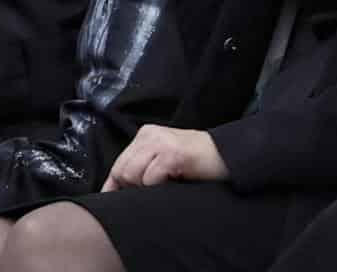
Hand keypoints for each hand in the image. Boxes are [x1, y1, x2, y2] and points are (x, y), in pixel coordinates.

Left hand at [102, 125, 228, 190]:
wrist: (227, 156)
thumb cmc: (195, 165)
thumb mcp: (161, 163)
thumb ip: (139, 171)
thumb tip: (109, 193)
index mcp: (145, 135)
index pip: (117, 166)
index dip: (115, 187)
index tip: (117, 202)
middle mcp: (150, 134)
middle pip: (121, 172)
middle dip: (134, 187)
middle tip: (157, 188)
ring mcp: (161, 142)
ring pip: (132, 175)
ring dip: (148, 187)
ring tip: (167, 183)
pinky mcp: (172, 153)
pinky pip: (150, 179)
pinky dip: (160, 186)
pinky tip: (176, 179)